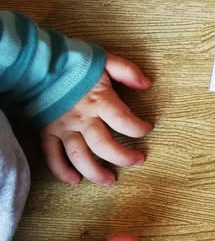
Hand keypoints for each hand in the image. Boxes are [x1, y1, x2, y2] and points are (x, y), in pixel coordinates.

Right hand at [39, 53, 152, 185]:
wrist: (39, 62)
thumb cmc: (75, 61)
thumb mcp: (106, 59)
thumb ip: (128, 71)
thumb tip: (148, 84)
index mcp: (99, 100)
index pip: (123, 120)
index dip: (139, 128)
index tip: (147, 129)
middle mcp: (82, 118)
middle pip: (103, 145)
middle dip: (123, 157)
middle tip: (138, 161)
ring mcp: (63, 127)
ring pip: (79, 156)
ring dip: (95, 172)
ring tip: (110, 181)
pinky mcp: (47, 131)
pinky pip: (52, 156)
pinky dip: (62, 171)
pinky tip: (75, 181)